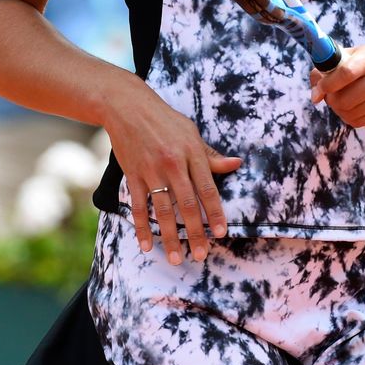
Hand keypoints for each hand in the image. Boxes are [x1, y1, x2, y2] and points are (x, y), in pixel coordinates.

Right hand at [105, 78, 240, 266]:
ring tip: (176, 258)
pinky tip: (147, 245)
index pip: (207, 188)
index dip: (215, 212)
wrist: (128, 106)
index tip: (221, 232)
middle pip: (187, 204)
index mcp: (191, 152)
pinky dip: (142, 227)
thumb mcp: (191, 132)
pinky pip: (138, 206)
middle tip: (202, 254)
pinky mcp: (133, 174)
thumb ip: (211, 155)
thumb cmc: (164, 119)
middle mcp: (173, 163)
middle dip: (195, 232)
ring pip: (162, 210)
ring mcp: (151, 170)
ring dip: (170, 236)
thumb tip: (236, 164)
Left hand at [309, 42, 364, 127]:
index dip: (327, 85)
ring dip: (339, 111)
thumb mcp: (357, 53)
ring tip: (339, 101)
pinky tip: (350, 108)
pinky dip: (349, 117)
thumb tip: (314, 93)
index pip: (345, 74)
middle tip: (329, 96)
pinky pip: (361, 121)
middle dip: (331, 101)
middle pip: (347, 99)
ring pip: (352, 113)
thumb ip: (331, 67)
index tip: (319, 90)